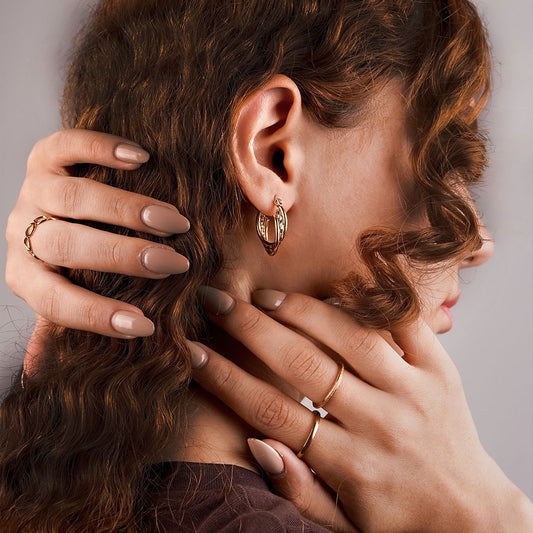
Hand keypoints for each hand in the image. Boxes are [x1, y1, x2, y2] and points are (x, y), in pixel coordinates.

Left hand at [5, 129, 189, 374]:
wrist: (51, 208)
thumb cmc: (70, 265)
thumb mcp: (63, 296)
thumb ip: (56, 327)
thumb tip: (38, 373)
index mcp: (25, 275)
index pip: (55, 302)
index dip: (97, 317)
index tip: (145, 327)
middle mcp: (22, 232)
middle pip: (67, 245)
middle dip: (123, 256)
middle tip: (173, 263)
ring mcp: (32, 190)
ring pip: (73, 197)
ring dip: (127, 209)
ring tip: (173, 220)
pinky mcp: (44, 156)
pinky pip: (67, 145)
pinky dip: (103, 149)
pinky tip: (142, 159)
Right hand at [192, 287, 532, 532]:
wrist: (470, 513)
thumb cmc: (396, 517)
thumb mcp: (343, 525)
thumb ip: (298, 488)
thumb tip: (256, 441)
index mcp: (349, 464)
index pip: (271, 411)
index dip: (226, 378)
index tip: (193, 352)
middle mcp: (380, 422)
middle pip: (303, 365)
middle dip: (251, 329)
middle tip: (218, 302)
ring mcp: (414, 391)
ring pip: (350, 337)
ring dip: (302, 310)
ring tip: (265, 295)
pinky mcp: (441, 370)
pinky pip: (404, 323)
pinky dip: (369, 300)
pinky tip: (334, 285)